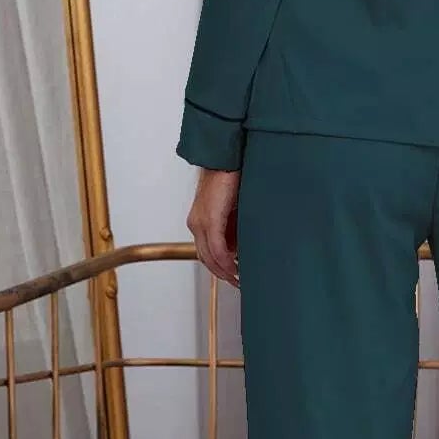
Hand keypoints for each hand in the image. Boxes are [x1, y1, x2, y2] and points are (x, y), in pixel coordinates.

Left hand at [186, 167, 240, 286]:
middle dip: (222, 273)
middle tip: (237, 282)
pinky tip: (235, 267)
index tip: (233, 275)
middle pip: (206, 258)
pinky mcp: (210, 219)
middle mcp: (197, 223)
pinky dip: (226, 261)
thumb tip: (241, 244)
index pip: (207, 251)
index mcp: (201, 220)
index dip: (219, 267)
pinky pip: (216, 248)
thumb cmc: (233, 177)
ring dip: (224, 270)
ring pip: (209, 256)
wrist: (227, 157)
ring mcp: (201, 221)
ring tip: (239, 277)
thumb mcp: (234, 208)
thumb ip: (234, 226)